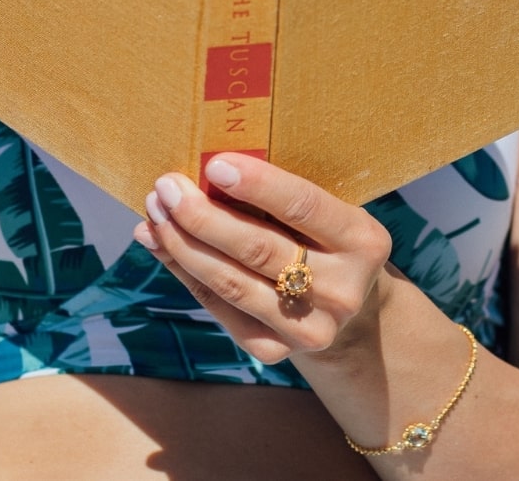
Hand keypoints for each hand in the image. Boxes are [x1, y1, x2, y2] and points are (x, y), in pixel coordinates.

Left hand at [135, 153, 393, 365]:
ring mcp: (310, 328)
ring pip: (232, 283)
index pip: (304, 207)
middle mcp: (343, 289)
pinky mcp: (276, 352)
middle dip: (204, 216)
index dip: (258, 185)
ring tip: (154, 214)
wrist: (347, 306)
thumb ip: (281, 194)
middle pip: (259, 249)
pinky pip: (220, 308)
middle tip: (166, 188)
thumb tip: (209, 171)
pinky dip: (185, 273)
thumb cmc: (325, 237)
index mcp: (363, 240)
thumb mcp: (326, 210)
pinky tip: (161, 245)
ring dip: (183, 245)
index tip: (214, 165)